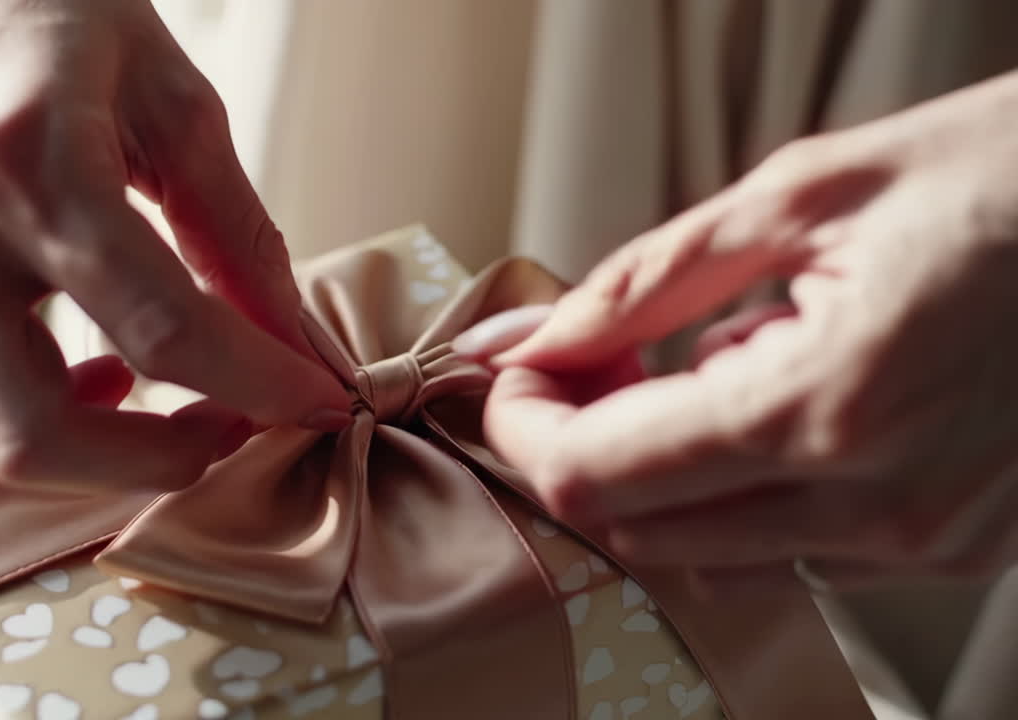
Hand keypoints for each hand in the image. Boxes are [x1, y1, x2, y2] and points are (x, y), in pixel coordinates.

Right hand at [0, 0, 349, 500]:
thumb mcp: (175, 98)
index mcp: (28, 163)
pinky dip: (41, 430)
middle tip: (233, 427)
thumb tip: (290, 343)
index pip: (160, 329)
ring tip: (167, 411)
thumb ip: (236, 230)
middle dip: (156, 465)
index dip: (259, 386)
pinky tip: (100, 376)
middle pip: (33, 438)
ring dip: (93, 468)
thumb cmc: (58, 7)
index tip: (317, 404)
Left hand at [456, 71, 1017, 584]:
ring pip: (713, 550)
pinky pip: (797, 551)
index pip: (600, 475)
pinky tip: (794, 394)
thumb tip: (535, 339)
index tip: (515, 377)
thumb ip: (646, 282)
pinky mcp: (957, 550)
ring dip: (668, 468)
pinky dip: (750, 484)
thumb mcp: (804, 193)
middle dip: (583, 447)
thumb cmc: (1005, 179)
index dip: (526, 430)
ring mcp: (926, 542)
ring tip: (721, 356)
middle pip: (641, 528)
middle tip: (590, 361)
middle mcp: (881, 505)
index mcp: (830, 406)